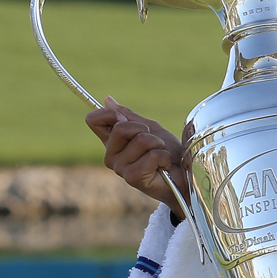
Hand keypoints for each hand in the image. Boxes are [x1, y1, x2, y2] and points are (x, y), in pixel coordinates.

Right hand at [85, 97, 191, 220]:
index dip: (109, 114)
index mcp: (112, 142)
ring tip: (160, 156)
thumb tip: (107, 99)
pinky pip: (152, 155)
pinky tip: (163, 167)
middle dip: (144, 130)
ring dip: (158, 145)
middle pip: (121, 128)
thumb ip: (129, 116)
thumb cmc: (166, 152)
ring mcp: (120, 168)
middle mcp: (111, 156)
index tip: (124, 117)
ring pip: (140, 140)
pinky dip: (164, 157)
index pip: (94, 120)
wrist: (183, 175)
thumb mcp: (149, 128)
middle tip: (154, 142)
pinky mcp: (132, 178)